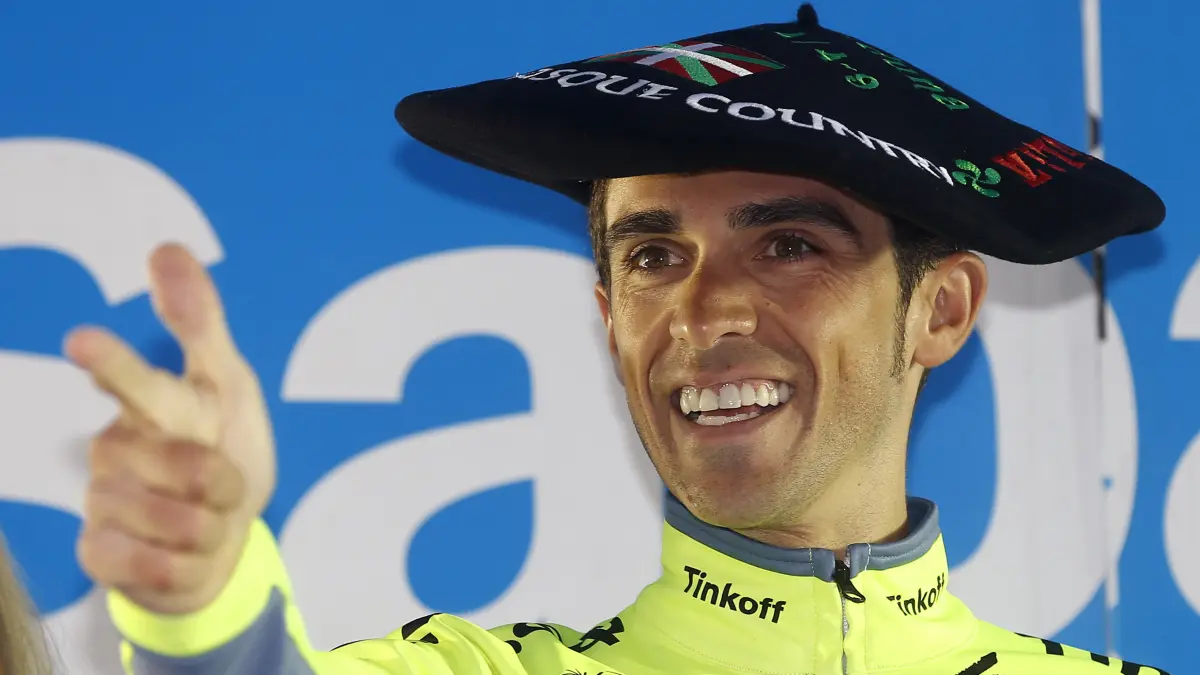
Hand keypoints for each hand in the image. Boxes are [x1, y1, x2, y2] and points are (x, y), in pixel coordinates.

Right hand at [66, 244, 276, 614]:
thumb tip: (165, 247)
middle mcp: (117, 448)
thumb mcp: (228, 387)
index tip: (82, 341)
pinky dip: (186, 565)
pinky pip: (154, 566)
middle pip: (182, 463)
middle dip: (218, 480)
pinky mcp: (99, 554)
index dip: (114, 364)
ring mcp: (103, 501)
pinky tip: (182, 554)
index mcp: (153, 403)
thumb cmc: (223, 449)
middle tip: (226, 484)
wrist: (216, 540)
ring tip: (208, 517)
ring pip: (178, 520)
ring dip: (213, 526)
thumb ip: (198, 322)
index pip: (135, 381)